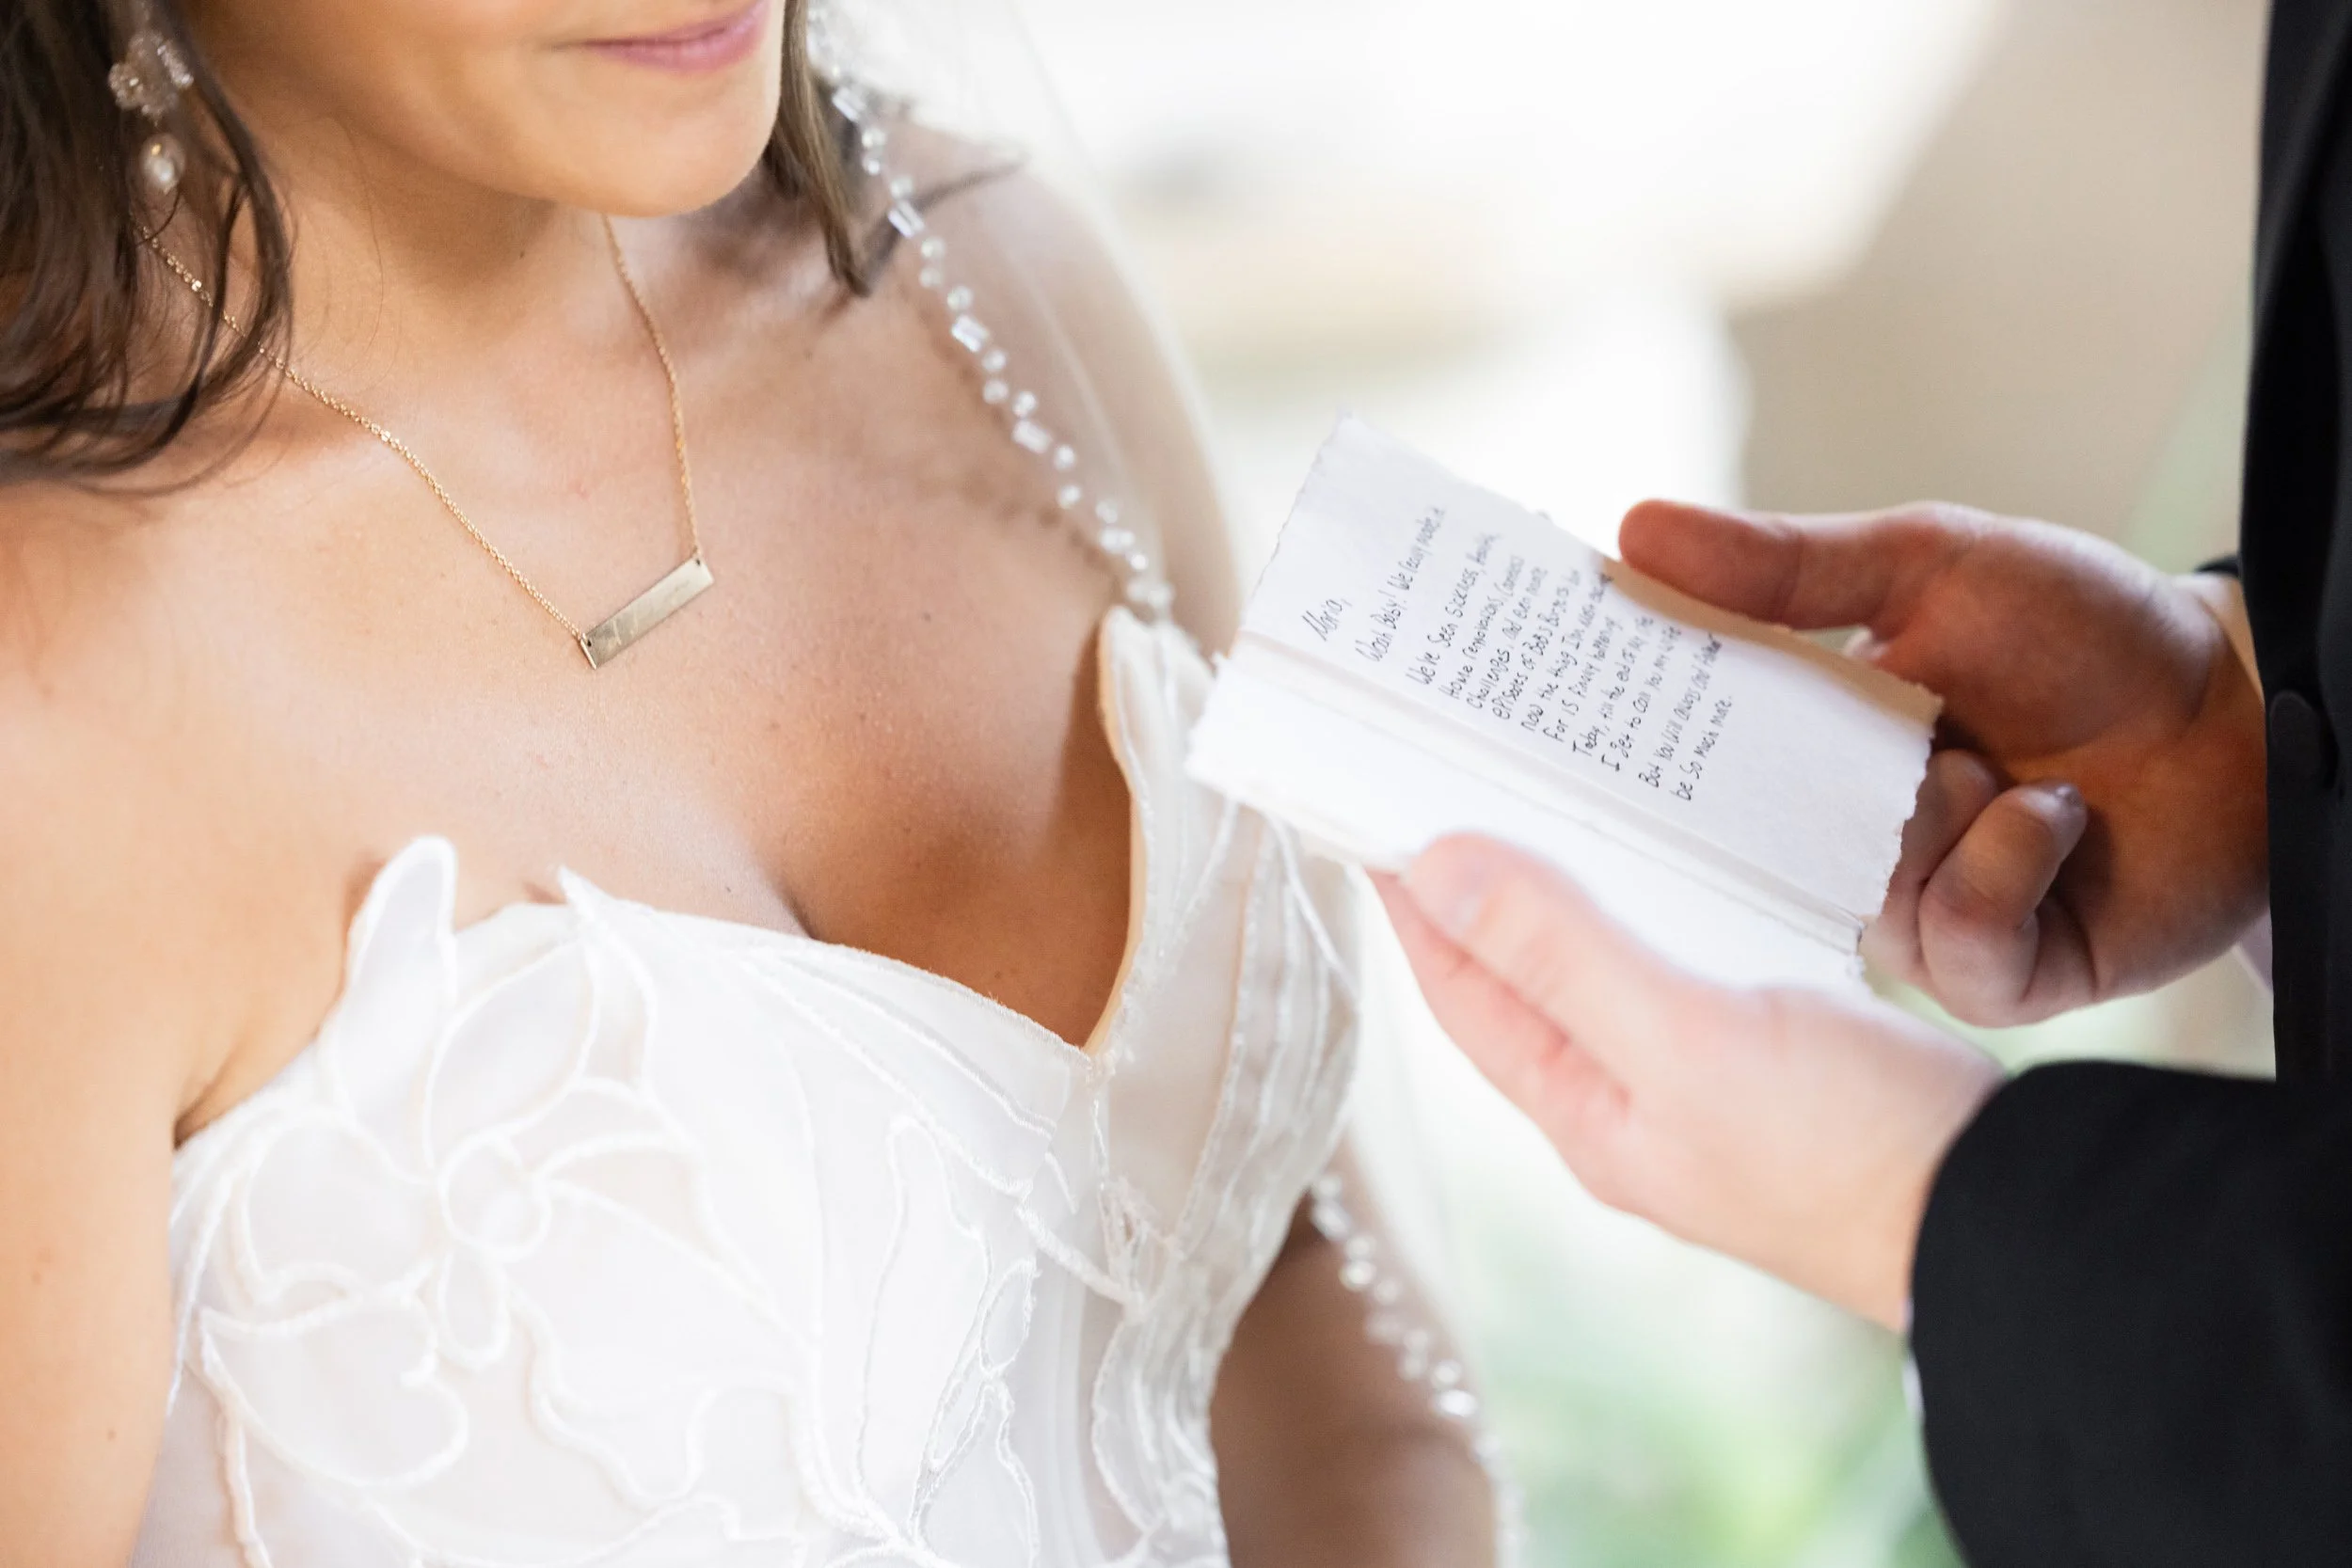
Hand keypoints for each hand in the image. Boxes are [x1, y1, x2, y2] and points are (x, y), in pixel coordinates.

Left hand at [1379, 836, 2002, 1329]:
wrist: (2018, 1218)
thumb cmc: (1846, 1150)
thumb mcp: (1687, 1040)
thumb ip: (1562, 954)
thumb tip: (1437, 869)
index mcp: (1586, 1108)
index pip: (1462, 988)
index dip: (1411, 898)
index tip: (1369, 806)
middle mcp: (1630, 1097)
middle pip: (1527, 968)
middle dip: (1485, 877)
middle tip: (1456, 771)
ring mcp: (1706, 1076)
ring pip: (1609, 954)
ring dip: (1575, 875)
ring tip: (1550, 781)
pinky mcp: (1778, 1049)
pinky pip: (1690, 952)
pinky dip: (1666, 891)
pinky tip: (1677, 840)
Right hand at [1621, 501, 2266, 1024]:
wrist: (2239, 710)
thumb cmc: (2084, 631)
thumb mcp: (1927, 564)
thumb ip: (1784, 564)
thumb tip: (1635, 527)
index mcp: (1806, 744)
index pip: (1689, 754)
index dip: (1634, 738)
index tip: (1566, 707)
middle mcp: (1845, 838)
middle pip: (1749, 844)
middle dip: (1768, 795)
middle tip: (1792, 740)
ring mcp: (1915, 912)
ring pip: (1856, 891)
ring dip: (1928, 816)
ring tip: (1988, 759)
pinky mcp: (1994, 972)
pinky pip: (1952, 939)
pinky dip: (2001, 866)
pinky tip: (2052, 813)